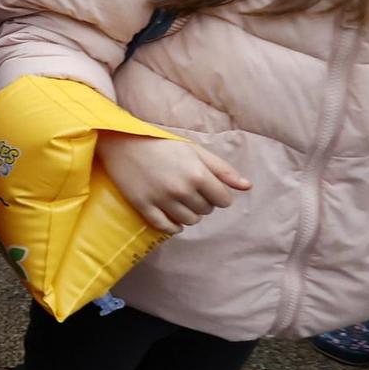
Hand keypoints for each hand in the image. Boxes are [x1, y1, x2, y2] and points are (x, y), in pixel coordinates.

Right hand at [97, 132, 251, 234]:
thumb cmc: (161, 144)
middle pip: (206, 211)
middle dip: (202, 202)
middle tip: (189, 190)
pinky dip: (173, 225)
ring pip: (189, 221)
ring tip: (179, 200)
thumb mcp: (194, 151)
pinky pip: (167, 227)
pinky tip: (171, 216)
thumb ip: (222, 169)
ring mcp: (162, 200)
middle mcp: (181, 189)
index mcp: (197, 174)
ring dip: (189, 213)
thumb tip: (247, 187)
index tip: (207, 187)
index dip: (218, 195)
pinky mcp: (144, 207)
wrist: (121, 142)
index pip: (224, 200)